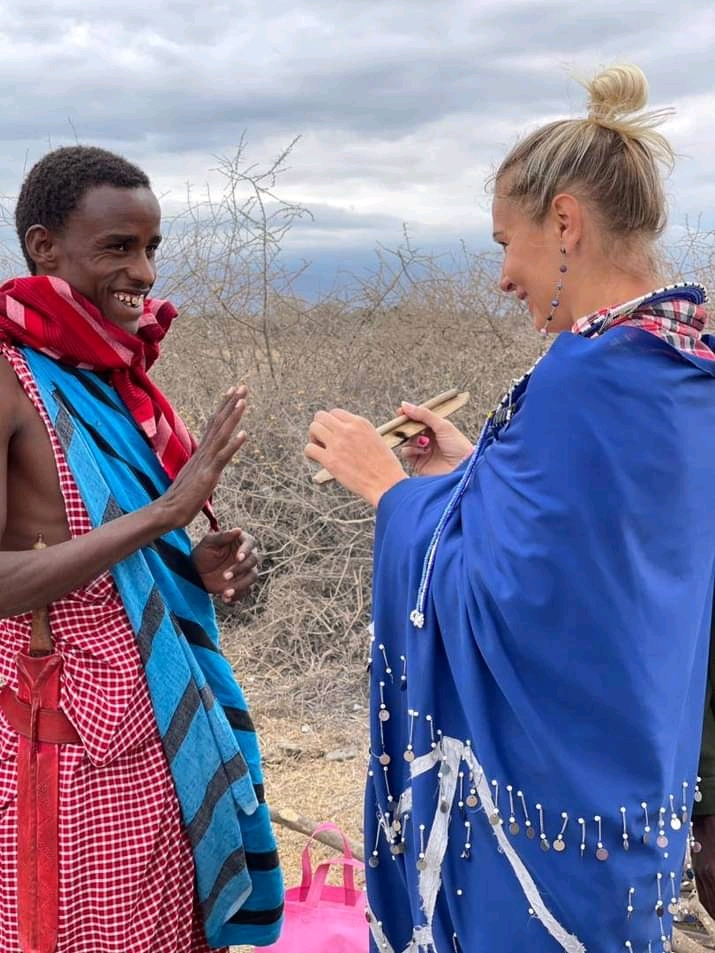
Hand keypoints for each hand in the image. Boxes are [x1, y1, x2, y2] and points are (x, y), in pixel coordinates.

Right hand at [158, 386, 247, 528]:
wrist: (169, 511)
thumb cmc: (183, 497)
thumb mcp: (197, 475)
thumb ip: (205, 465)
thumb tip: (212, 460)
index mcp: (202, 452)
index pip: (214, 424)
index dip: (225, 407)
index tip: (234, 391)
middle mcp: (203, 452)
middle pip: (218, 422)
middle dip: (231, 403)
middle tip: (243, 385)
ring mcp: (205, 462)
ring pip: (221, 434)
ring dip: (233, 417)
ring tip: (243, 400)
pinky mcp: (208, 474)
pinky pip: (222, 457)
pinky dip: (233, 444)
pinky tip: (244, 434)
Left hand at [192, 528, 258, 603]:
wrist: (195, 572)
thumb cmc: (202, 553)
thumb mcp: (209, 543)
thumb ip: (223, 536)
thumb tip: (238, 530)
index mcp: (240, 542)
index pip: (250, 543)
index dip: (246, 551)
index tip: (238, 558)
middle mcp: (247, 556)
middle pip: (253, 561)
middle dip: (240, 570)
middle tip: (225, 576)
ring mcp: (246, 571)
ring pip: (252, 577)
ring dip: (240, 585)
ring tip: (226, 592)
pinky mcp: (242, 584)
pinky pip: (246, 591)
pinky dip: (237, 596)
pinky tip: (225, 598)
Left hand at [305, 409, 407, 506]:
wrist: (386, 483)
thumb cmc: (384, 466)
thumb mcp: (375, 439)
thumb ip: (358, 433)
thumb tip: (342, 435)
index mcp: (360, 423)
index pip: (335, 413)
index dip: (332, 424)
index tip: (335, 435)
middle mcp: (347, 429)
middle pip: (321, 416)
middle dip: (320, 427)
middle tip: (324, 441)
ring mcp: (338, 443)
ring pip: (313, 428)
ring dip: (313, 438)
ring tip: (320, 449)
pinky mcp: (331, 460)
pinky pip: (309, 449)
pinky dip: (310, 453)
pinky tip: (317, 459)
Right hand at [398, 402, 473, 475]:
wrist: (463, 468)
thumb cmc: (458, 446)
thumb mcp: (442, 425)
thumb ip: (423, 414)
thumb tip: (405, 405)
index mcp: (436, 427)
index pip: (418, 418)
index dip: (410, 414)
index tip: (401, 411)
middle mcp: (428, 438)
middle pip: (410, 429)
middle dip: (407, 426)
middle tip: (405, 425)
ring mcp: (422, 450)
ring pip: (406, 440)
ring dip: (412, 438)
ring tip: (423, 441)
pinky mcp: (418, 462)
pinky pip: (406, 452)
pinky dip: (412, 449)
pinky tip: (424, 450)